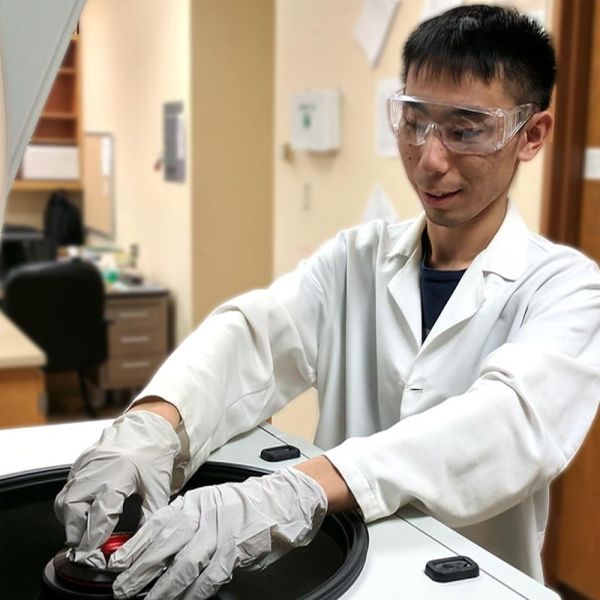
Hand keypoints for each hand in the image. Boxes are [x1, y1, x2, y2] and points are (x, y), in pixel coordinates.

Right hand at [54, 411, 180, 566]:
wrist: (148, 426)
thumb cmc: (153, 453)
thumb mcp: (158, 486)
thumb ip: (150, 514)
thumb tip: (141, 538)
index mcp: (118, 477)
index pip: (100, 515)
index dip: (95, 538)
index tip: (95, 553)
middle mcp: (97, 472)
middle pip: (72, 508)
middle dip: (75, 531)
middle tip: (84, 545)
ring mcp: (85, 465)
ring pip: (63, 498)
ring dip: (69, 518)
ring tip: (82, 529)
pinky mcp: (80, 462)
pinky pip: (67, 487)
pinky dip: (69, 503)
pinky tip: (82, 509)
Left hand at [109, 468, 327, 599]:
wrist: (281, 501)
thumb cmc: (244, 505)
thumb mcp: (210, 503)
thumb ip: (186, 519)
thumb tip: (155, 544)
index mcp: (194, 503)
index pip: (158, 523)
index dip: (136, 545)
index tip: (117, 563)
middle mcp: (204, 515)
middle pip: (165, 544)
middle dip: (140, 569)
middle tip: (122, 588)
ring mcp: (220, 533)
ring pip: (184, 564)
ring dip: (163, 587)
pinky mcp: (236, 550)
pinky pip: (210, 576)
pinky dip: (195, 592)